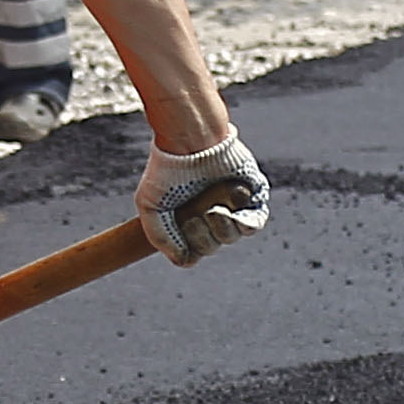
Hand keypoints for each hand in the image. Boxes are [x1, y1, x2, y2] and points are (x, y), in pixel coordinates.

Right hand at [136, 132, 267, 263]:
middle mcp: (210, 214)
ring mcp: (232, 206)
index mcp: (188, 218)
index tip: (183, 229)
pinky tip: (228, 215)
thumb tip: (185, 261)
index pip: (194, 251)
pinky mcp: (252, 196)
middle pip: (212, 246)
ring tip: (212, 211)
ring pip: (232, 237)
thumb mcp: (150, 206)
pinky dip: (243, 224)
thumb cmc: (167, 169)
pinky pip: (254, 224)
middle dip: (202, 237)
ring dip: (222, 229)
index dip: (189, 248)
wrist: (190, 141)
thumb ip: (161, 238)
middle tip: (194, 216)